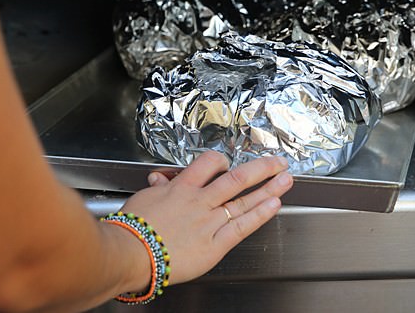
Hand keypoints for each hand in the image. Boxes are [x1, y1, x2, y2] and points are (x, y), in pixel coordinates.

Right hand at [119, 152, 292, 285]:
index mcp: (180, 188)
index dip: (222, 160)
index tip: (231, 161)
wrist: (128, 253)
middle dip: (260, 169)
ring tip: (286, 180)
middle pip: (236, 178)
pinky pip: (242, 226)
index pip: (208, 164)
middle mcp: (199, 201)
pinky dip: (260, 214)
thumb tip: (159, 180)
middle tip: (278, 162)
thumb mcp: (143, 199)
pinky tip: (274, 205)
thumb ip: (158, 189)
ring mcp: (209, 221)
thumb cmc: (130, 229)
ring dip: (268, 188)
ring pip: (244, 199)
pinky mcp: (214, 244)